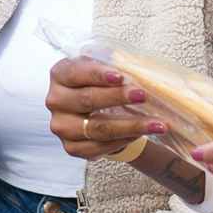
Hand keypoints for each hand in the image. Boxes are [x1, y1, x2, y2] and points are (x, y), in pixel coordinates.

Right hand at [44, 55, 164, 160]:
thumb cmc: (100, 84)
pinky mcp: (71, 147)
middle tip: (143, 96)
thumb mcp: (105, 68)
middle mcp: (55, 100)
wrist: (94, 110)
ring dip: (130, 126)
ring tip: (156, 124)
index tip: (121, 76)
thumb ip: (115, 65)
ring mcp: (61, 126)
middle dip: (117, 97)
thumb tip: (139, 71)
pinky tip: (140, 135)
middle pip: (87, 100)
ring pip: (97, 128)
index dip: (98, 75)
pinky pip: (99, 147)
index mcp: (60, 75)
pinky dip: (123, 141)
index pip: (76, 73)